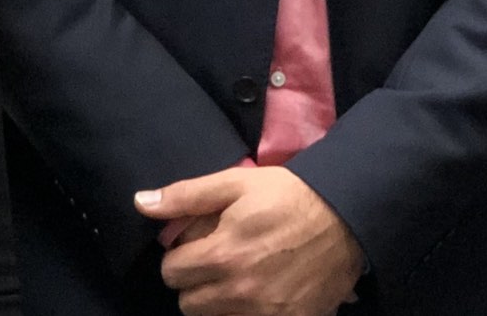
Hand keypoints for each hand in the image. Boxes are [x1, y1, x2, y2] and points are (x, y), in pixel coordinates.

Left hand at [136, 166, 365, 315]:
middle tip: (219, 261)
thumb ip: (186, 196)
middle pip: (188, 303)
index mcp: (221, 254)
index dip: (181, 256)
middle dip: (197, 281)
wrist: (346, 217)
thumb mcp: (236, 183)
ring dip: (219, 302)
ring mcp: (263, 314)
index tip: (198, 246)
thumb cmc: (288, 196)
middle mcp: (237, 291)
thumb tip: (140, 203)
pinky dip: (245, 314)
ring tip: (240, 277)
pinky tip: (260, 294)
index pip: (171, 272)